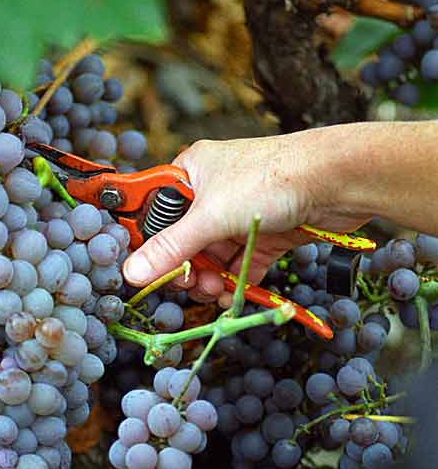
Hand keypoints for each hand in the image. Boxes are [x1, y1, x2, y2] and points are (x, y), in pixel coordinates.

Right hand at [123, 134, 369, 304]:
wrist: (337, 180)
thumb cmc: (271, 178)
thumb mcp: (211, 216)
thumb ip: (171, 247)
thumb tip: (133, 273)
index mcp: (192, 172)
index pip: (157, 211)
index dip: (151, 243)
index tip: (150, 271)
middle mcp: (214, 191)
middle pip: (186, 239)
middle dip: (188, 268)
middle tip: (192, 285)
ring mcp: (241, 213)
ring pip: (215, 255)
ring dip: (212, 278)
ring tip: (216, 292)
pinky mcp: (267, 232)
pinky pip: (242, 262)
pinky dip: (236, 281)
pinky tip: (233, 296)